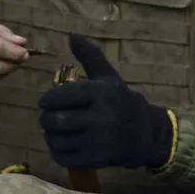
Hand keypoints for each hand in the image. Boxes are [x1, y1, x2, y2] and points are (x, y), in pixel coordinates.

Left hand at [37, 33, 175, 169]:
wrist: (148, 134)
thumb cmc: (123, 103)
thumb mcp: (109, 77)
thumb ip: (90, 56)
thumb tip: (71, 34)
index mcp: (100, 93)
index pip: (60, 96)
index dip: (47, 100)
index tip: (47, 102)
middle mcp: (100, 117)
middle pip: (55, 120)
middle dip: (46, 119)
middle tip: (48, 118)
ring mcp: (98, 140)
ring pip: (57, 140)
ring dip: (50, 136)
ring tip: (55, 132)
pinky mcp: (96, 159)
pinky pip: (64, 157)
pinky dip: (57, 152)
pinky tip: (63, 145)